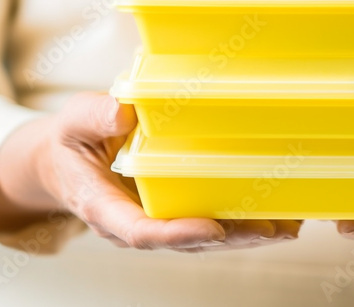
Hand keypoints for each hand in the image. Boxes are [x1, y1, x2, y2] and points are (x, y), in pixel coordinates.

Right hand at [0, 92, 301, 251]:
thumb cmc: (72, 142)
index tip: (212, 229)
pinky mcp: (175, 212)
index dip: (178, 233)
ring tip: (287, 225)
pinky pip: (211, 223)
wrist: (66, 162)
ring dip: (246, 235)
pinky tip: (279, 213)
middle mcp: (135, 225)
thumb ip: (94, 117)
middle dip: (231, 239)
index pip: (142, 232)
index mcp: (104, 208)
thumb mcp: (73, 123)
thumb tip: (124, 111)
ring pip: (205, 239)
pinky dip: (244, 221)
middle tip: (269, 230)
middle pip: (186, 242)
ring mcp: (157, 221)